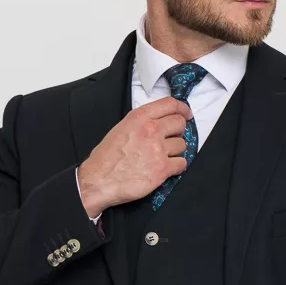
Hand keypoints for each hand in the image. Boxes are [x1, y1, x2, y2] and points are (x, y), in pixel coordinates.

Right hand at [77, 96, 193, 214]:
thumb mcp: (121, 129)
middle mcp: (151, 130)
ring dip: (176, 151)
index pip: (170, 104)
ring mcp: (158, 150)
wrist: (99, 180)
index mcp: (139, 118)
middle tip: (171, 138)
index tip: (186, 114)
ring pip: (182, 145)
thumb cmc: (106, 158)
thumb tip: (158, 123)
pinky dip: (176, 166)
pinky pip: (181, 163)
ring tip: (163, 156)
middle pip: (180, 124)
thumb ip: (141, 122)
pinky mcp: (162, 169)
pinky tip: (166, 168)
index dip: (182, 108)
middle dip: (178, 131)